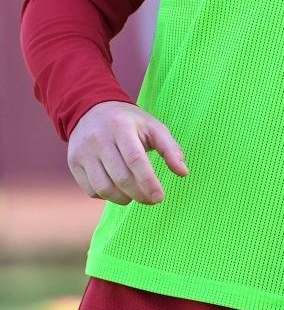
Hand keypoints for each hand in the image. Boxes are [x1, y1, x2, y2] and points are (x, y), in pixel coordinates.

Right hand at [67, 101, 188, 205]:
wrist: (91, 109)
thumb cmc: (129, 122)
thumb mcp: (152, 127)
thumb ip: (170, 148)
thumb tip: (183, 172)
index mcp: (121, 126)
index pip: (135, 159)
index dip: (148, 181)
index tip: (160, 197)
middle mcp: (99, 139)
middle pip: (120, 177)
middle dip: (140, 194)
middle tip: (152, 199)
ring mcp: (83, 152)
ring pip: (104, 188)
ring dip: (123, 199)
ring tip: (135, 195)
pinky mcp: (73, 163)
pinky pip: (91, 190)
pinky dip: (107, 196)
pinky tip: (118, 190)